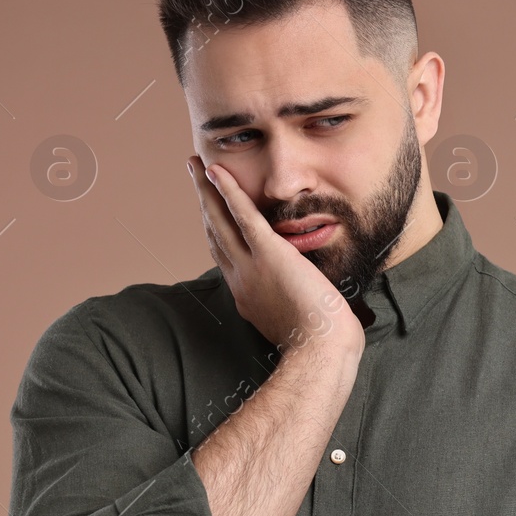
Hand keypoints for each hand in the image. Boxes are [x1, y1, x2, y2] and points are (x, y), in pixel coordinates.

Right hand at [187, 156, 364, 357]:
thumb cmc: (321, 343)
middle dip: (202, 203)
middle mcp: (241, 280)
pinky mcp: (269, 255)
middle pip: (214, 233)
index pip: (226, 256)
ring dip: (206, 190)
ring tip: (195, 165)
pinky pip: (243, 217)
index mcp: (247, 295)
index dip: (215, 230)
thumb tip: (302, 293)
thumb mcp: (296, 321)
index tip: (209, 212)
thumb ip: (291, 302)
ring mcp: (251, 267)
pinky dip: (228, 192)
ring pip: (220, 221)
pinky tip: (217, 172)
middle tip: (193, 177)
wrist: (321, 350)